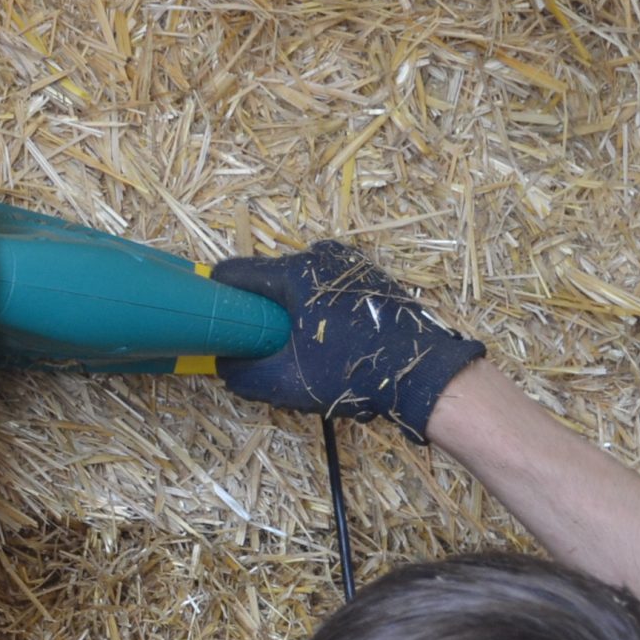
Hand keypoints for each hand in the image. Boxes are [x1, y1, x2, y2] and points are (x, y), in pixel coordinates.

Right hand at [211, 240, 483, 442]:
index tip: (215, 322)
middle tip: (261, 345)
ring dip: (288, 310)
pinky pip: (324, 286)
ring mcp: (347, 262)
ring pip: (296, 283)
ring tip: (298, 346)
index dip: (216, 298)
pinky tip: (327, 339)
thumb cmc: (353, 374)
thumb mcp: (286, 383)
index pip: (233, 273)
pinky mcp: (368, 274)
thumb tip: (222, 365)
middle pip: (266, 278)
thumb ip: (241, 373)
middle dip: (257, 309)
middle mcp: (319, 257)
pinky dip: (315, 307)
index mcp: (293, 273)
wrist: (424, 373)